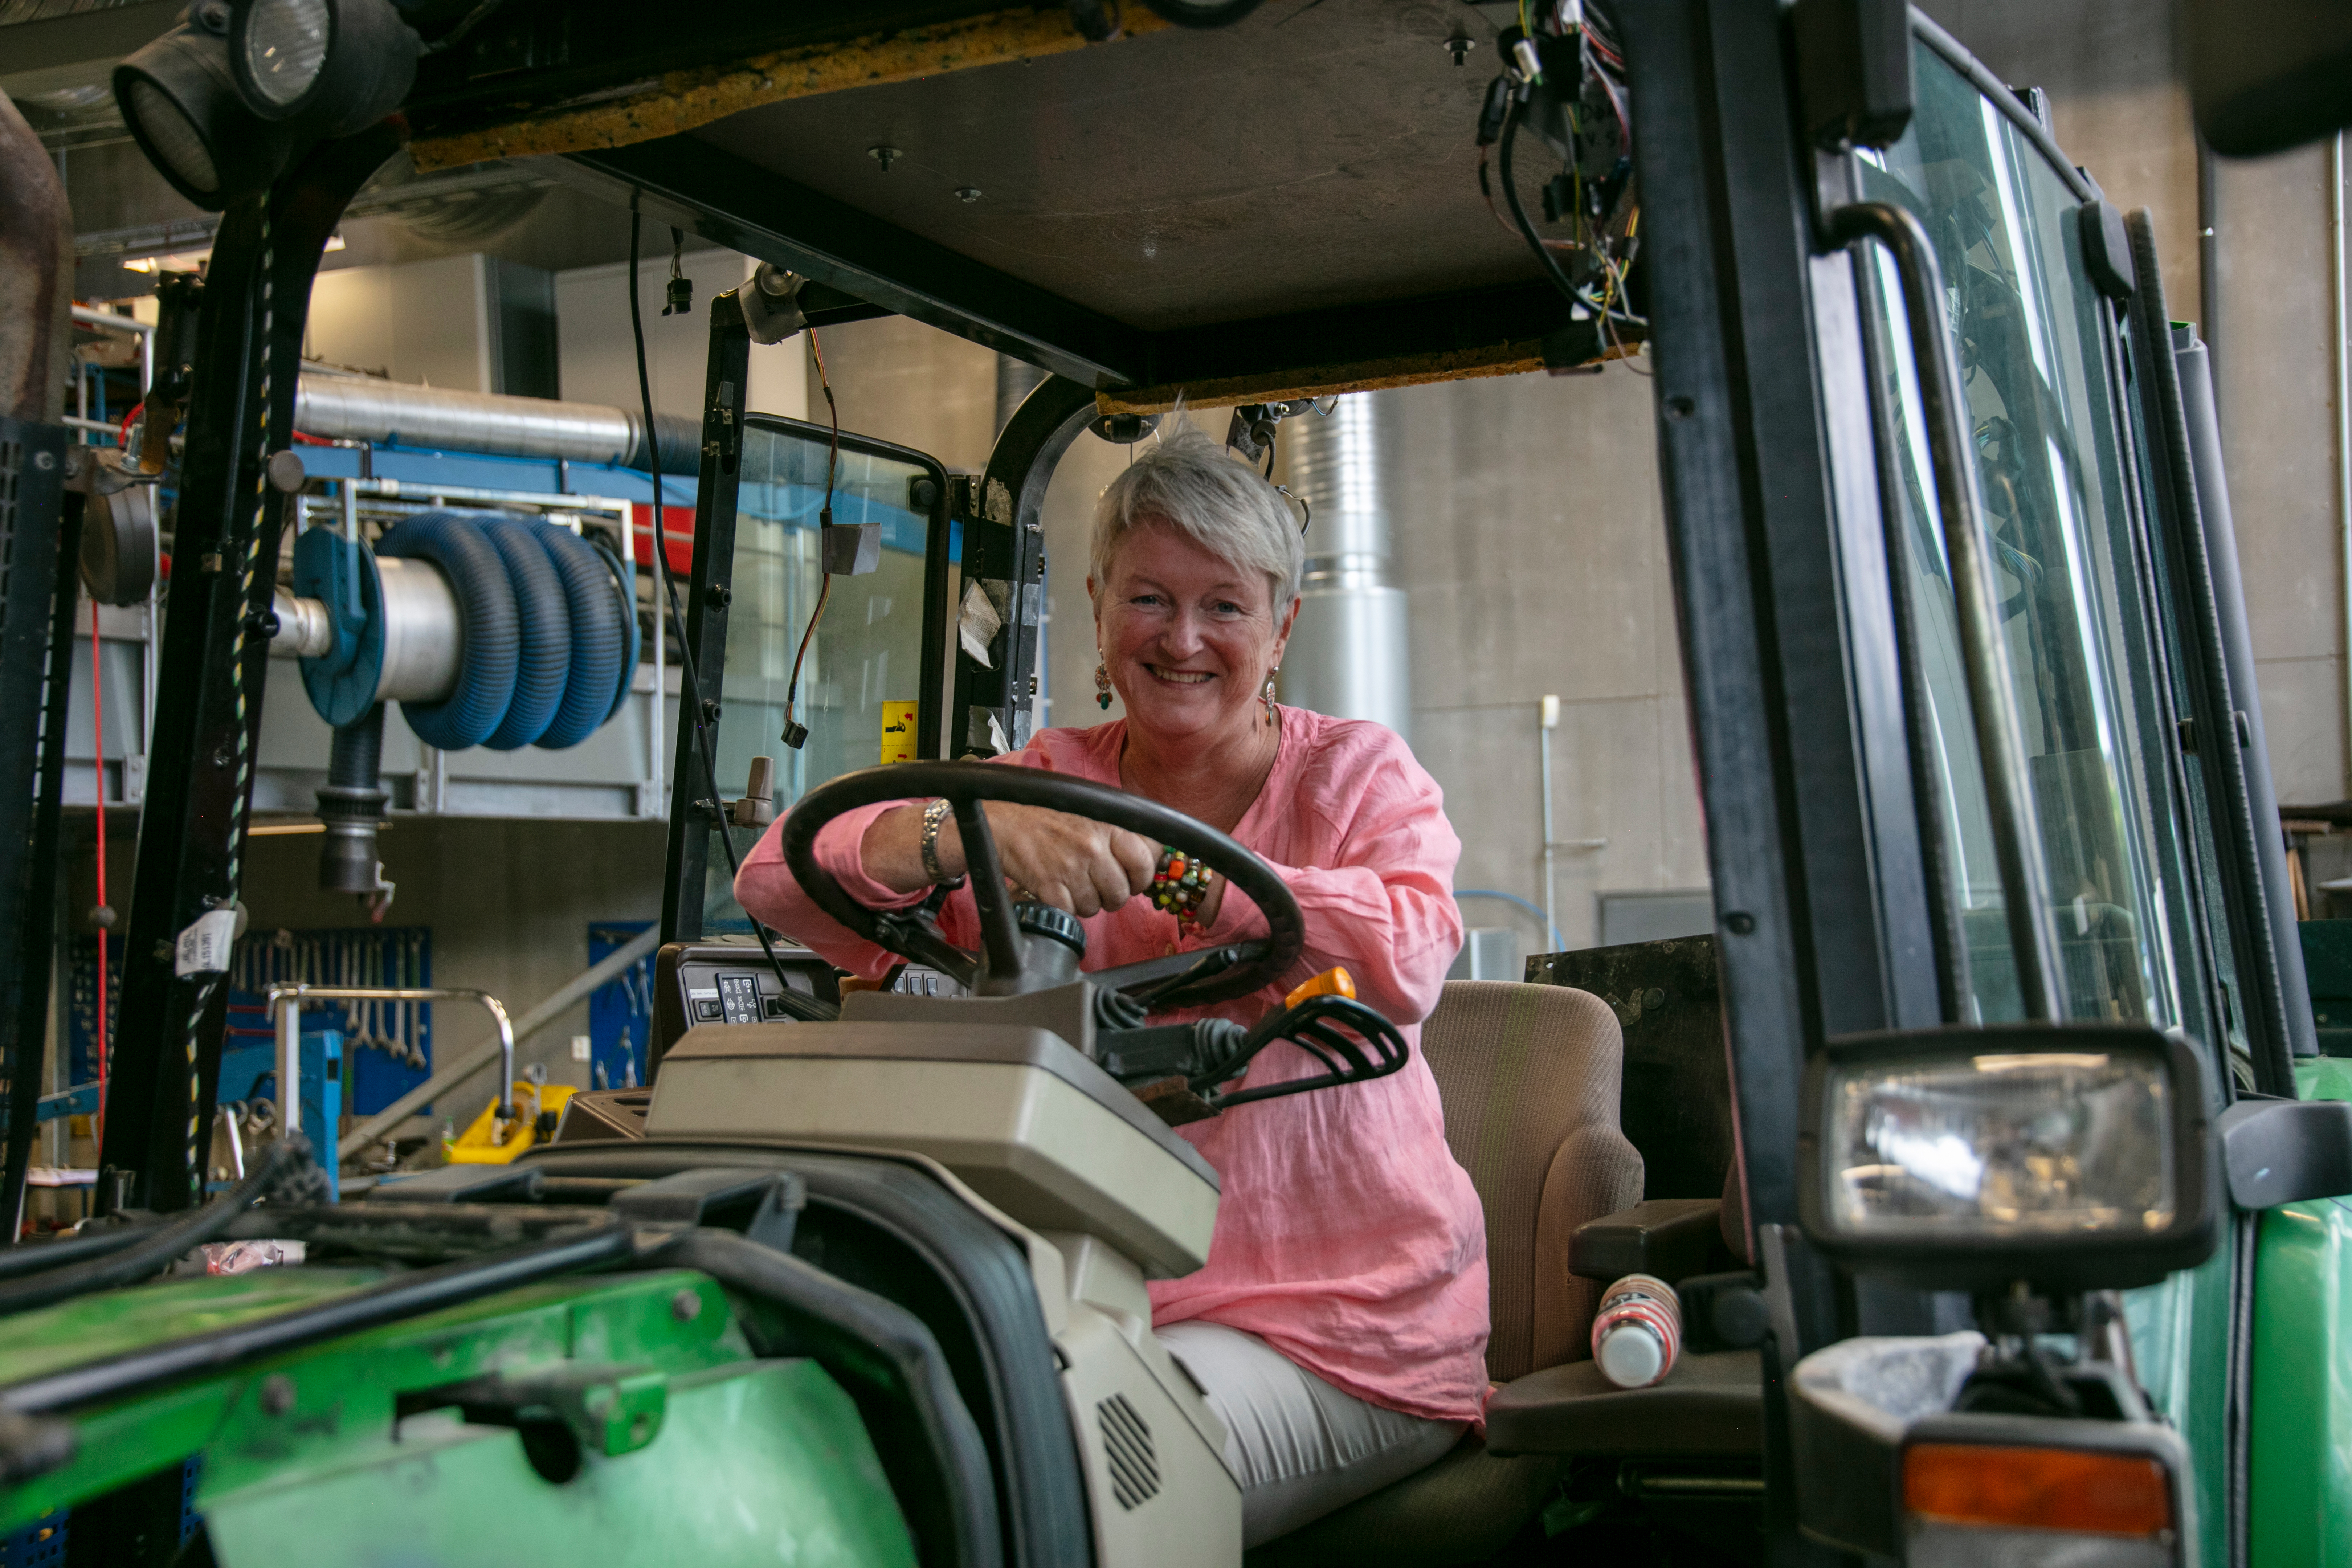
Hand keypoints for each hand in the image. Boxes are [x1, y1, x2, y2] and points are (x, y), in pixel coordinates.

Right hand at [863, 800, 1156, 916]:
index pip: (1146, 861)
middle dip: (1112, 894)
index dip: (1141, 876)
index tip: (1132, 878)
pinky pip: (1071, 912)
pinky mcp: (1049, 887)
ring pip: (1097, 907)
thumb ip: (1122, 832)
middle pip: (1122, 893)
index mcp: (1108, 826)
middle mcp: (1093, 847)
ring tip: (1073, 882)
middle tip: (1098, 883)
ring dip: (1087, 901)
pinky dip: (1065, 906)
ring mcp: (1071, 868)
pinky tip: (1057, 889)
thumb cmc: (1048, 817)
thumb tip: (1153, 855)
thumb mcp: (1091, 812)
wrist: (1003, 822)